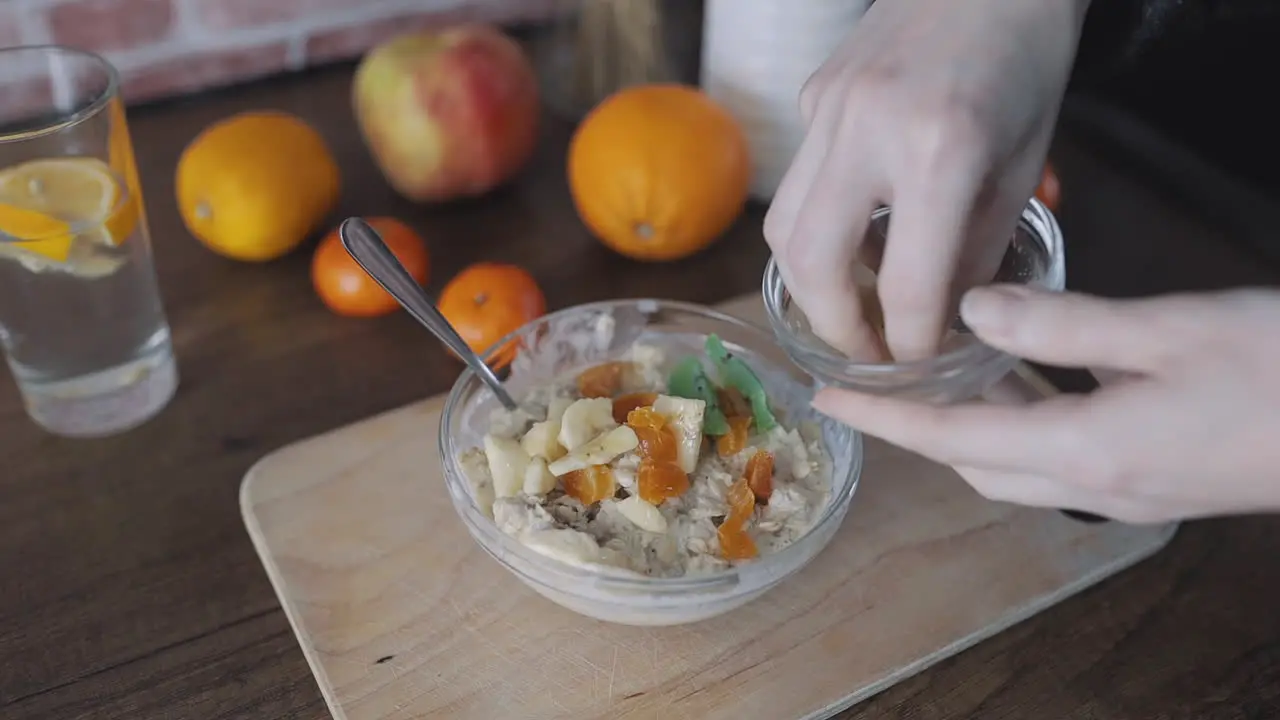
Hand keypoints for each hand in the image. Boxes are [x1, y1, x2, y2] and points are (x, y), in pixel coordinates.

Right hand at [763, 0, 1090, 360]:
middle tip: (867, 352)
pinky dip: (822, 221)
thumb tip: (942, 319)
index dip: (911, 345)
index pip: (908, 284)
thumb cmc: (1027, 56)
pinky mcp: (811, 95)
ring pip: (783, 227)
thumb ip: (978, 248)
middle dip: (835, 326)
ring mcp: (827, 108)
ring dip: (811, 283)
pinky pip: (800, 180)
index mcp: (942, 148)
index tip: (919, 366)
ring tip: (853, 304)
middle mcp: (868, 129)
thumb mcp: (1023, 160)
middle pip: (811, 265)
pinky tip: (858, 226)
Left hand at [812, 285, 1279, 523]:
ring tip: (936, 374)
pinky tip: (1028, 380)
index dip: (884, 416)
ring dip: (971, 426)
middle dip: (918, 426)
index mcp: (1084, 452)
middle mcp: (1095, 487)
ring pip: (1017, 466)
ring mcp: (1131, 492)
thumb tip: (971, 313)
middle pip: (976, 462)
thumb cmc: (1278, 370)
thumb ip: (1060, 324)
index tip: (828, 398)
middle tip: (874, 379)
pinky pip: (1061, 459)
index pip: (951, 438)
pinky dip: (1023, 424)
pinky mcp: (1159, 481)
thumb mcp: (1166, 330)